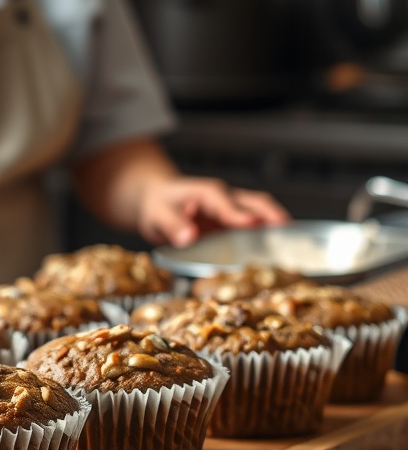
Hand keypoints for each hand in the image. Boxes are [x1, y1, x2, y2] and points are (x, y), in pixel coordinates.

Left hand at [135, 176, 290, 247]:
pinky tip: (278, 257)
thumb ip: (172, 225)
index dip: (237, 212)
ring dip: (277, 228)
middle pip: (255, 203)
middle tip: (290, 236)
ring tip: (293, 248)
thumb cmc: (158, 204)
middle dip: (273, 217)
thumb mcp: (157, 214)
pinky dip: (270, 238)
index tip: (250, 223)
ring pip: (262, 213)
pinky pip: (258, 228)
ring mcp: (234, 210)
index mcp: (206, 192)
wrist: (158, 198)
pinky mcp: (237, 223)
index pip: (224, 201)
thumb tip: (187, 236)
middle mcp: (225, 198)